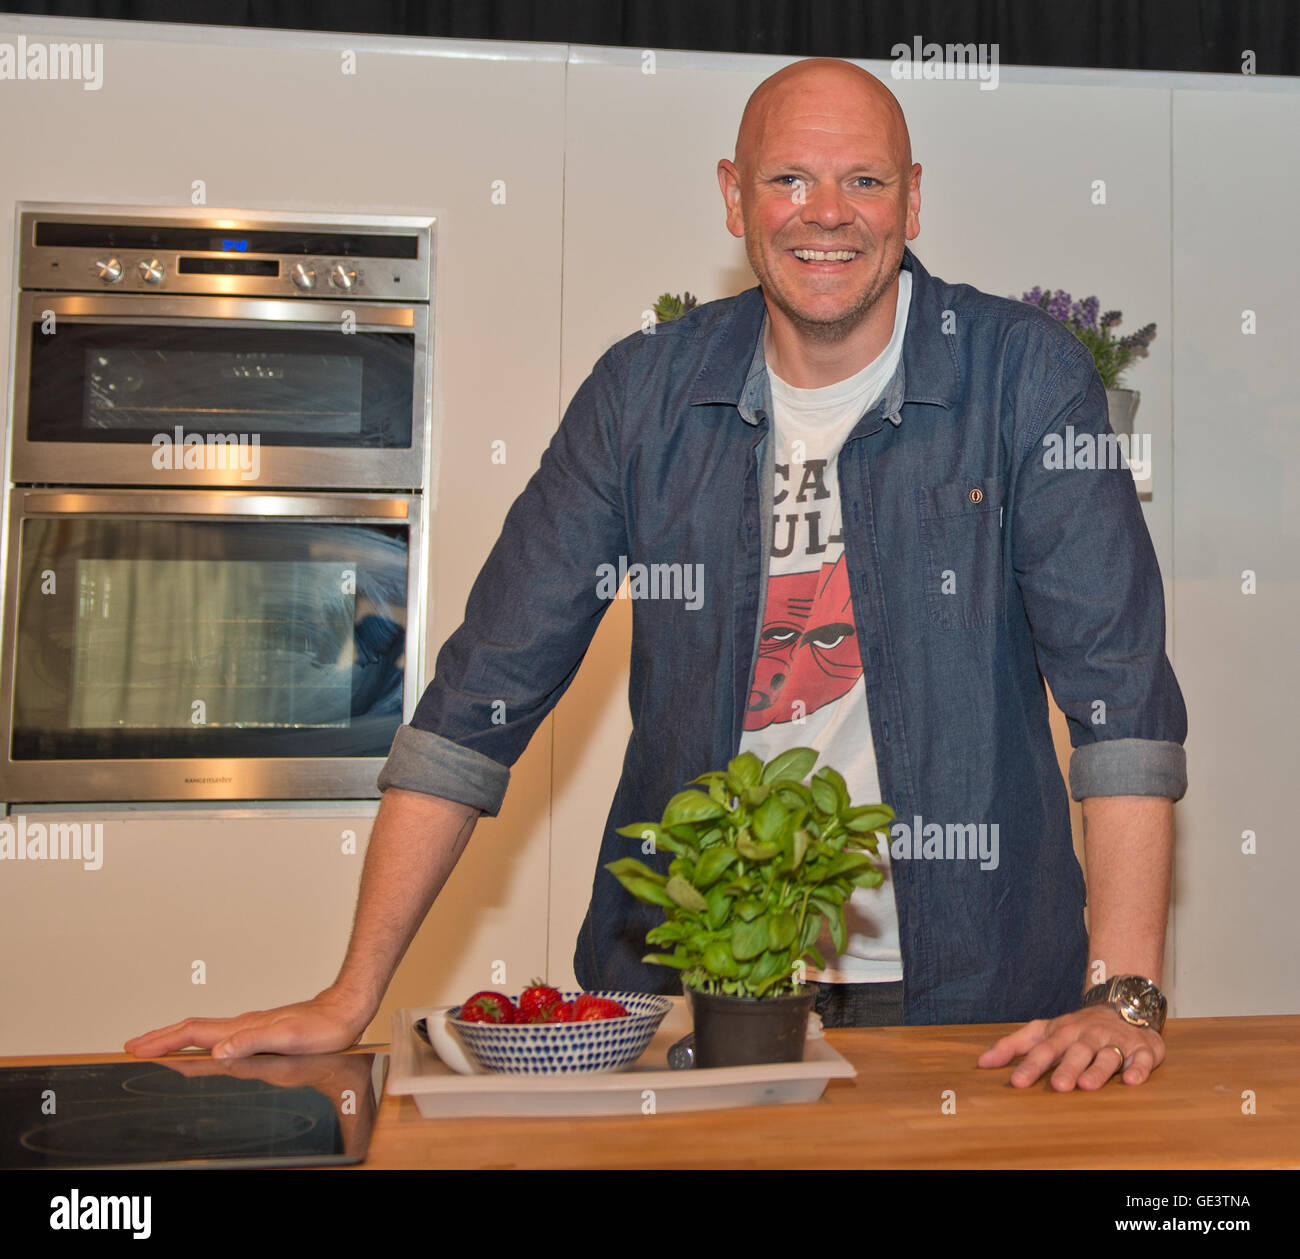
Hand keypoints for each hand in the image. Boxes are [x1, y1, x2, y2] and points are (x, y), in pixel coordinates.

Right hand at [123, 989, 370, 1059]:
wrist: (344, 1012)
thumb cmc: (321, 1029)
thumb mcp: (287, 1039)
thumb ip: (251, 1042)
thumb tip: (217, 1051)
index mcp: (242, 1028)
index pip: (193, 1034)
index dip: (163, 1041)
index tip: (135, 1047)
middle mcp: (242, 1026)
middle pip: (192, 1030)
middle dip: (160, 1037)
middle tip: (133, 1045)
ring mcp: (251, 1027)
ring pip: (205, 1031)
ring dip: (177, 1038)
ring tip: (158, 1045)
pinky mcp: (262, 1031)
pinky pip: (221, 1035)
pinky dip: (201, 1041)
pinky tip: (205, 1047)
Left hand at [977, 1005, 1164, 1090]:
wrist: (1122, 1005)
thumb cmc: (1075, 1027)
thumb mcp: (1042, 1031)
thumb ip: (1012, 1046)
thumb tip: (981, 1063)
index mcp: (1062, 1033)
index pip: (1043, 1050)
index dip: (1030, 1066)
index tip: (1016, 1082)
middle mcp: (1087, 1037)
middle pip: (1075, 1053)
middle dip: (1066, 1069)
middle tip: (1057, 1086)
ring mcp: (1115, 1042)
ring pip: (1106, 1056)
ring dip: (1097, 1071)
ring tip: (1088, 1086)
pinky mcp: (1141, 1049)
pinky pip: (1141, 1059)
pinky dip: (1138, 1069)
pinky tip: (1132, 1080)